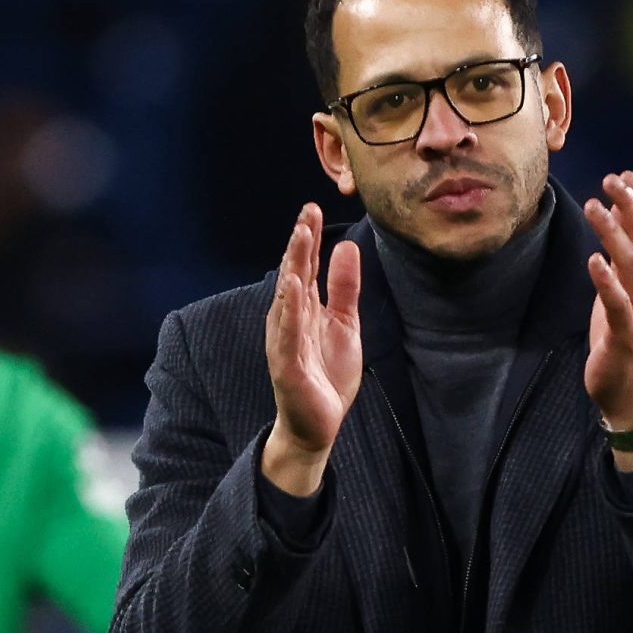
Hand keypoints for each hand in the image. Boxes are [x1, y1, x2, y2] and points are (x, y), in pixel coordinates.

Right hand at [262, 203, 362, 495]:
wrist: (318, 424)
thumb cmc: (327, 374)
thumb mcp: (345, 324)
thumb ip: (344, 288)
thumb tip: (346, 246)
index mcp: (303, 309)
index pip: (303, 266)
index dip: (308, 238)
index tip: (313, 208)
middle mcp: (289, 319)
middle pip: (293, 275)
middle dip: (299, 245)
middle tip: (306, 214)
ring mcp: (285, 341)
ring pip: (288, 298)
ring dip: (293, 267)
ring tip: (300, 237)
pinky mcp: (287, 365)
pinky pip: (287, 333)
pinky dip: (289, 309)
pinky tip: (292, 287)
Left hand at [583, 172, 632, 434]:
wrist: (632, 390)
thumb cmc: (626, 334)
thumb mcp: (626, 287)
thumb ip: (626, 250)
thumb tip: (618, 208)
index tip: (627, 175)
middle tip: (611, 180)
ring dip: (615, 233)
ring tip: (595, 207)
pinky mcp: (625, 335)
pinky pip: (619, 304)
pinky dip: (607, 280)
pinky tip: (593, 259)